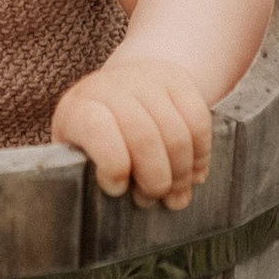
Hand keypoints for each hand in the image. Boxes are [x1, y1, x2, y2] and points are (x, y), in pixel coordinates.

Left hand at [51, 51, 215, 207]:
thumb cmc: (95, 135)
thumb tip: (119, 195)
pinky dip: (201, 155)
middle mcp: (112, 87)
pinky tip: (193, 173)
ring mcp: (147, 79)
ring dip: (181, 175)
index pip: (97, 130)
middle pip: (145, 139)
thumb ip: (89, 174)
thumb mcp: (78, 152)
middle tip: (152, 198)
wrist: (117, 89)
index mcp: (80, 108)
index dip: (113, 166)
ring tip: (174, 194)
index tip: (118, 188)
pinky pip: (199, 122)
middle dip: (155, 180)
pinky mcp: (177, 79)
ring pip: (177, 135)